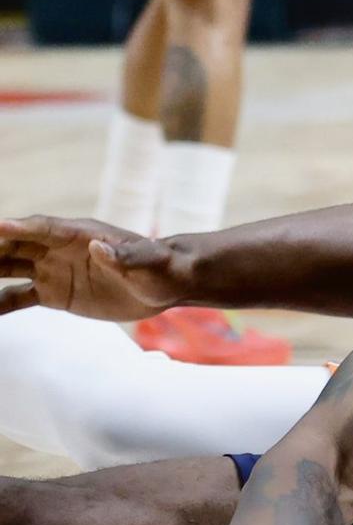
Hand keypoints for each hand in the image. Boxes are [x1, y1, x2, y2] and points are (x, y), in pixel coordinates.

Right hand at [0, 215, 182, 320]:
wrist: (164, 285)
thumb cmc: (160, 268)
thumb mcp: (148, 263)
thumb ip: (125, 257)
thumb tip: (100, 247)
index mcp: (81, 234)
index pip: (43, 228)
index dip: (19, 228)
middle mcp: (59, 248)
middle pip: (16, 244)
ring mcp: (53, 270)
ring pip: (10, 268)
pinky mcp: (54, 293)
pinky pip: (19, 297)